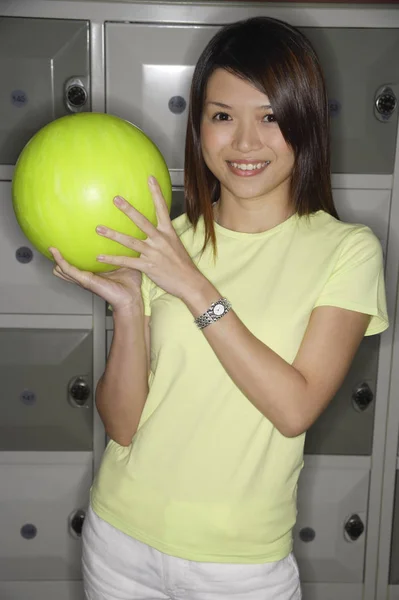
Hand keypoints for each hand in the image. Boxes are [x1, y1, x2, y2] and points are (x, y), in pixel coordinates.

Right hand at [50, 248, 142, 314]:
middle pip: (69, 268)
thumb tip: (128, 236)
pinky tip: (55, 252)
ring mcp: (84, 278)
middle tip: (54, 246)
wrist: (131, 297)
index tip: (67, 245)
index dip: (73, 257)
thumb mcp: (125, 263)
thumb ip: (123, 252)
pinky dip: (60, 261)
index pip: (81, 264)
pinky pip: (68, 269)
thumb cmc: (130, 283)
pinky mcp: (84, 280)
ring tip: (50, 248)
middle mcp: (88, 276)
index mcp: (95, 273)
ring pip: (65, 269)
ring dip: (57, 259)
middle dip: (61, 260)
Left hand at [96, 176, 203, 299]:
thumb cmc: (182, 265)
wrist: (189, 282)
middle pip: (142, 221)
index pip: (162, 208)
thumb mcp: (175, 245)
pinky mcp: (148, 266)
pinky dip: (113, 259)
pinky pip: (127, 261)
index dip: (156, 192)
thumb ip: (163, 236)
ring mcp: (154, 253)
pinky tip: (100, 256)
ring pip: (130, 241)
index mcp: (168, 232)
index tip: (150, 178)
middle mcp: (160, 240)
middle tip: (115, 199)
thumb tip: (154, 229)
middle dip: (128, 210)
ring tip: (99, 229)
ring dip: (113, 235)